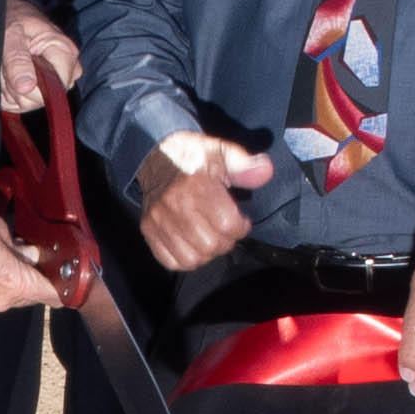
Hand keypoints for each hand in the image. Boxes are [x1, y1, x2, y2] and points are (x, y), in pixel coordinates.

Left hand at [0, 0, 83, 113]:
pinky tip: (9, 75)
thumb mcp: (10, 34)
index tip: (15, 69)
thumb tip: (26, 86)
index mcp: (65, 52)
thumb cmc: (13, 20)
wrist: (10, 16)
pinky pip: (24, 103)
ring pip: (30, 103)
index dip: (32, 85)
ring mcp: (56, 81)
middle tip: (7, 65)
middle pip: (42, 99)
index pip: (57, 87)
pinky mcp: (44, 90)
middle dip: (17, 87)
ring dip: (11, 89)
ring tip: (7, 68)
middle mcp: (67, 69)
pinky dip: (10, 92)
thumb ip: (17, 60)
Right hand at [0, 210, 62, 314]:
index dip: (64, 288)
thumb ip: (19, 246)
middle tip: (33, 259)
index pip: (52, 295)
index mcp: (15, 284)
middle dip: (33, 280)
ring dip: (10, 283)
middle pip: (29, 297)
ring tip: (3, 260)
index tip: (69, 280)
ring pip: (6, 298)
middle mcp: (0, 302)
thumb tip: (28, 253)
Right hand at [138, 132, 267, 272]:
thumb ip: (245, 165)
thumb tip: (266, 171)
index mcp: (197, 185)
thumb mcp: (221, 153)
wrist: (154, 154)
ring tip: (209, 238)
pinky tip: (192, 244)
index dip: (241, 227)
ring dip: (207, 253)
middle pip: (211, 245)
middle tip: (225, 229)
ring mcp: (159, 221)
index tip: (240, 220)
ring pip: (192, 258)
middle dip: (226, 241)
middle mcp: (175, 205)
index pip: (227, 224)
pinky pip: (170, 261)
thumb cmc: (193, 156)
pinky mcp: (148, 230)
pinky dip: (185, 259)